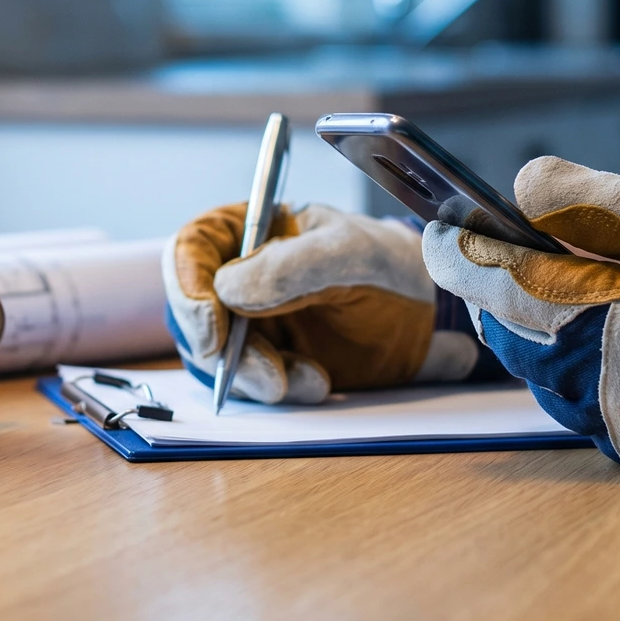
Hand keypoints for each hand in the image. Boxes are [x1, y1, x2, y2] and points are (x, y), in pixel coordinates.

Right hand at [163, 202, 483, 402]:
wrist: (431, 309)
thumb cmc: (389, 260)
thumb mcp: (351, 251)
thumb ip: (294, 263)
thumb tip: (228, 288)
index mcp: (249, 229)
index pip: (192, 248)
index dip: (188, 287)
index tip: (212, 328)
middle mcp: (237, 275)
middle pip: (195, 312)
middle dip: (225, 352)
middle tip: (269, 377)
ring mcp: (250, 321)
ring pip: (218, 358)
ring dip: (256, 379)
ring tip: (313, 382)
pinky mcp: (270, 360)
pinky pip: (252, 384)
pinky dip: (280, 391)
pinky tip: (318, 385)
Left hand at [423, 157, 619, 492]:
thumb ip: (593, 195)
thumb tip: (519, 184)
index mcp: (598, 321)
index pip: (493, 282)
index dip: (456, 251)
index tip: (433, 224)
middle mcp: (596, 384)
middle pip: (512, 332)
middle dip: (496, 291)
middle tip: (484, 250)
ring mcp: (619, 424)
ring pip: (542, 373)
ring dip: (533, 329)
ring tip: (538, 287)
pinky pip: (583, 403)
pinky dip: (574, 366)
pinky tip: (591, 334)